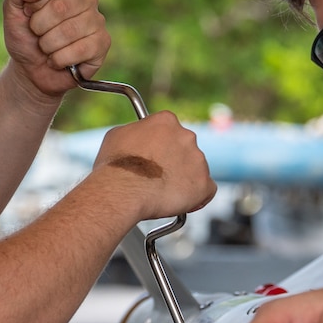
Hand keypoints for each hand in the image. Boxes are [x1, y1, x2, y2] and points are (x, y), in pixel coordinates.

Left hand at [3, 0, 109, 98]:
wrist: (31, 70)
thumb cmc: (25, 37)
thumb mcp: (13, 10)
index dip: (36, 2)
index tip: (30, 14)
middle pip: (60, 7)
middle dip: (39, 27)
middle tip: (38, 34)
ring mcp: (97, 21)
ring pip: (68, 31)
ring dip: (48, 45)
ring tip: (48, 48)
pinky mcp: (102, 43)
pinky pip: (79, 50)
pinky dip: (59, 60)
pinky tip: (58, 60)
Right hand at [92, 112, 214, 221]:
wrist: (123, 191)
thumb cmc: (115, 166)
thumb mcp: (116, 136)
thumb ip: (134, 133)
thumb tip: (136, 137)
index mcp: (166, 121)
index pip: (170, 130)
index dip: (162, 145)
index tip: (155, 156)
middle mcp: (186, 136)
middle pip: (185, 148)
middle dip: (174, 161)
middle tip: (159, 176)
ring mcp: (198, 160)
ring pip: (196, 169)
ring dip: (184, 179)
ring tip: (163, 192)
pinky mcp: (204, 184)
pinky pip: (206, 190)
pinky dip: (197, 197)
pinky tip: (181, 201)